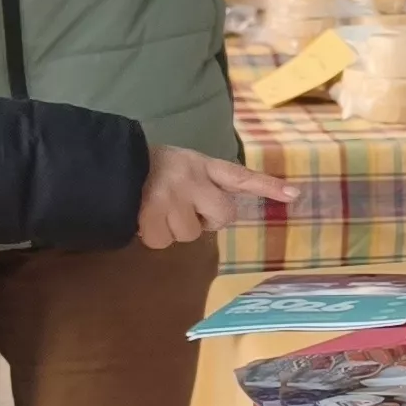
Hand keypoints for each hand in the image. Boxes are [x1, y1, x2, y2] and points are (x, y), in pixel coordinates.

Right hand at [140, 144, 292, 248]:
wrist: (111, 166)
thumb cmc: (153, 171)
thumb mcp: (185, 166)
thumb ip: (208, 184)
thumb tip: (223, 215)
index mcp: (202, 165)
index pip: (241, 176)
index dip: (268, 186)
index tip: (295, 195)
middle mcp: (192, 179)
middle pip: (222, 217)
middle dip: (207, 221)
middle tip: (186, 210)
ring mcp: (171, 196)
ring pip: (189, 234)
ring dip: (173, 228)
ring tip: (157, 209)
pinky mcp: (150, 213)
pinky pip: (162, 241)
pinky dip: (152, 235)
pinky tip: (143, 217)